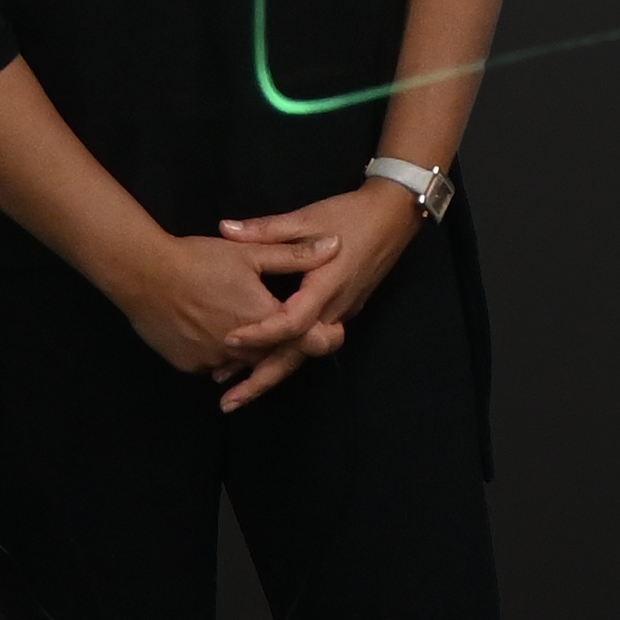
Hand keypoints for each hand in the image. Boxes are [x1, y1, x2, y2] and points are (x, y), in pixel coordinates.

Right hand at [113, 223, 340, 388]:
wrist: (143, 275)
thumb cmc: (199, 260)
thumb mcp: (250, 253)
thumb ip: (295, 254)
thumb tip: (336, 244)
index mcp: (262, 319)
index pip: (305, 339)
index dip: (322, 337)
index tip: (334, 330)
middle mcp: (241, 349)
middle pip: (274, 355)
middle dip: (285, 345)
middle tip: (290, 328)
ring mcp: (213, 361)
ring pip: (243, 363)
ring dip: (254, 352)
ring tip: (254, 331)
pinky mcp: (190, 365)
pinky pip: (215, 365)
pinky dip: (223, 355)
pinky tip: (221, 336)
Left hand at [210, 184, 418, 409]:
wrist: (395, 215)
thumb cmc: (352, 214)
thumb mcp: (307, 217)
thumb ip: (266, 229)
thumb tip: (225, 229)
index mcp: (325, 286)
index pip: (292, 323)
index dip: (261, 334)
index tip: (229, 340)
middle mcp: (334, 309)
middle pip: (298, 356)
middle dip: (263, 381)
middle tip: (228, 404)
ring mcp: (340, 314)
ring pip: (304, 355)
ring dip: (271, 375)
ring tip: (236, 392)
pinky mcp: (341, 313)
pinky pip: (311, 345)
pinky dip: (286, 358)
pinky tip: (263, 362)